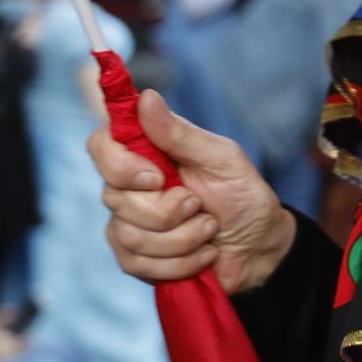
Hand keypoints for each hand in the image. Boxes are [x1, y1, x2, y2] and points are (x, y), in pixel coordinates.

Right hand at [88, 90, 293, 295]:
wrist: (260, 246)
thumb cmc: (242, 195)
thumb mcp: (221, 158)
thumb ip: (180, 133)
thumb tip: (146, 96)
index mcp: (147, 153)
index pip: (100, 145)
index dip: (119, 164)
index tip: (156, 177)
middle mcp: (129, 187)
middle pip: (115, 198)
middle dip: (168, 210)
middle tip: (200, 205)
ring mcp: (127, 224)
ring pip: (130, 236)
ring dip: (183, 238)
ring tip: (209, 229)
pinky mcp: (135, 259)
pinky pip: (138, 264)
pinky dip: (181, 262)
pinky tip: (204, 254)